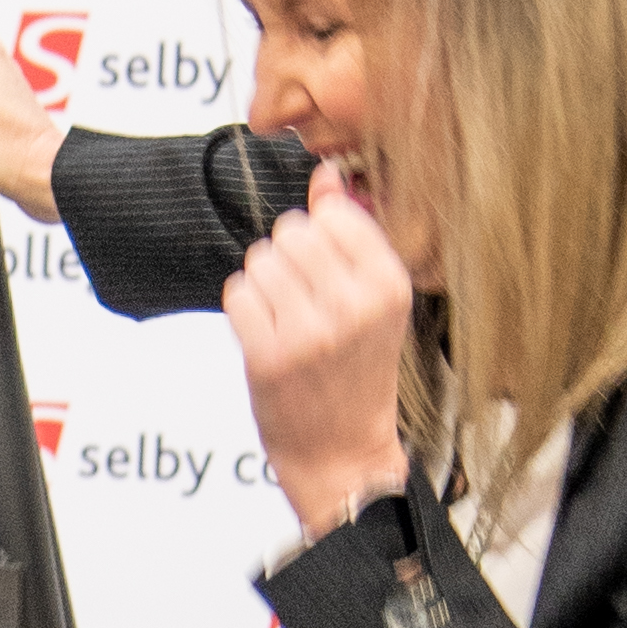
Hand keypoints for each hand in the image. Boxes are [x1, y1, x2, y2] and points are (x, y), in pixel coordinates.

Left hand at [222, 162, 416, 536]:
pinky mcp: (269, 356)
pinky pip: (237, 294)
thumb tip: (324, 176)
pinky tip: (266, 334)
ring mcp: (310, 332)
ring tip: (286, 319)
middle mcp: (354, 306)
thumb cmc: (357, 371)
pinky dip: (244, 310)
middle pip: (291, 232)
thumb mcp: (372, 301)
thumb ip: (351, 234)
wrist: (342, 451)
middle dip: (287, 258)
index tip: (329, 272)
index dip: (320, 237)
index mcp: (390, 286)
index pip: (333, 215)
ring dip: (263, 284)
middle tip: (302, 300)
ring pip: (260, 260)